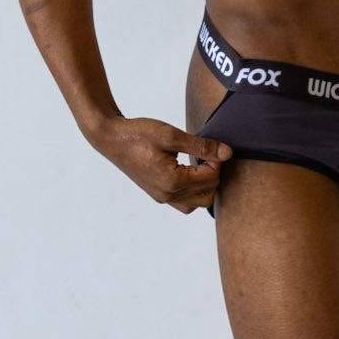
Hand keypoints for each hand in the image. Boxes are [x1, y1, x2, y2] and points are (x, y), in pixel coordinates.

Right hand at [91, 115, 232, 212]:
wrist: (111, 138)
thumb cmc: (139, 134)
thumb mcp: (172, 136)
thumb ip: (201, 146)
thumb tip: (227, 153)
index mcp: (172, 182)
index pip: (211, 179)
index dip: (216, 161)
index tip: (209, 146)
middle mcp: (167, 196)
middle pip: (207, 196)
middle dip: (213, 175)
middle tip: (205, 155)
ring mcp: (162, 198)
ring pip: (196, 203)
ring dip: (204, 186)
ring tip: (197, 165)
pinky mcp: (158, 195)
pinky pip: (183, 202)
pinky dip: (192, 190)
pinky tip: (187, 170)